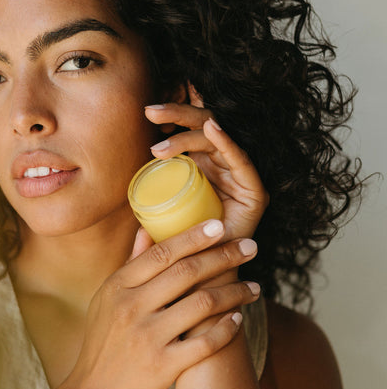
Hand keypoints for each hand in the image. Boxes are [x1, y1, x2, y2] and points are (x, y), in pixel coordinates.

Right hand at [66, 221, 258, 388]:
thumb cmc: (104, 342)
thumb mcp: (107, 299)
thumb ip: (130, 265)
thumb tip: (146, 230)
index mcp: (118, 286)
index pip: (162, 252)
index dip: (194, 236)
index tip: (221, 225)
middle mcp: (131, 307)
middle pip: (187, 272)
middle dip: (224, 256)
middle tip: (251, 247)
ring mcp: (147, 337)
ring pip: (203, 304)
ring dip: (235, 292)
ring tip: (254, 287)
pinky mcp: (163, 365)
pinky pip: (205, 342)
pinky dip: (226, 329)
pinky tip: (238, 319)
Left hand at [145, 83, 267, 241]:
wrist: (209, 278)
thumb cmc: (185, 250)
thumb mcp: (164, 222)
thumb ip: (152, 215)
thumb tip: (133, 209)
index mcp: (200, 166)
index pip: (188, 131)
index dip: (173, 116)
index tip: (147, 110)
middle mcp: (220, 166)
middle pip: (201, 128)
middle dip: (176, 114)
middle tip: (150, 111)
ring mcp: (238, 176)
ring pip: (215, 140)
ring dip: (187, 136)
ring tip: (159, 149)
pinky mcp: (254, 191)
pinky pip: (240, 160)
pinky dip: (226, 142)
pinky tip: (212, 129)